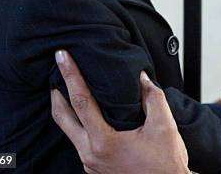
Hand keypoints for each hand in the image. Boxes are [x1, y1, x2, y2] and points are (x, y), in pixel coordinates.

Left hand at [50, 50, 189, 173]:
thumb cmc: (165, 163)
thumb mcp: (163, 125)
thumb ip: (152, 96)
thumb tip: (141, 78)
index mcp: (104, 141)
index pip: (81, 101)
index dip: (71, 76)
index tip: (63, 57)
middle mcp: (91, 154)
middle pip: (63, 118)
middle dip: (57, 92)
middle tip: (55, 70)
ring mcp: (91, 162)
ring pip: (69, 131)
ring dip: (66, 108)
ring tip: (67, 88)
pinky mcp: (96, 167)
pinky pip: (80, 140)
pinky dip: (78, 122)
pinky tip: (87, 113)